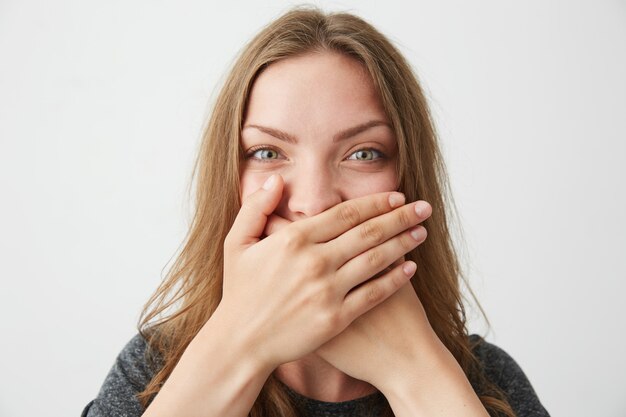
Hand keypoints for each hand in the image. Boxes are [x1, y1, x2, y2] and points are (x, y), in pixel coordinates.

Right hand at [216, 174, 428, 370]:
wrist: (241, 343)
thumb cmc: (239, 292)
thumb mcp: (236, 244)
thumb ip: (255, 208)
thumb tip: (275, 180)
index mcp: (294, 240)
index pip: (345, 213)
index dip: (375, 203)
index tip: (396, 196)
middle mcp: (314, 262)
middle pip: (368, 232)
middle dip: (400, 217)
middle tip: (424, 208)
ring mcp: (327, 291)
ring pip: (376, 260)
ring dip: (404, 243)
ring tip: (422, 232)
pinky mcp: (336, 318)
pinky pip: (373, 294)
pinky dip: (395, 279)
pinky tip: (410, 268)